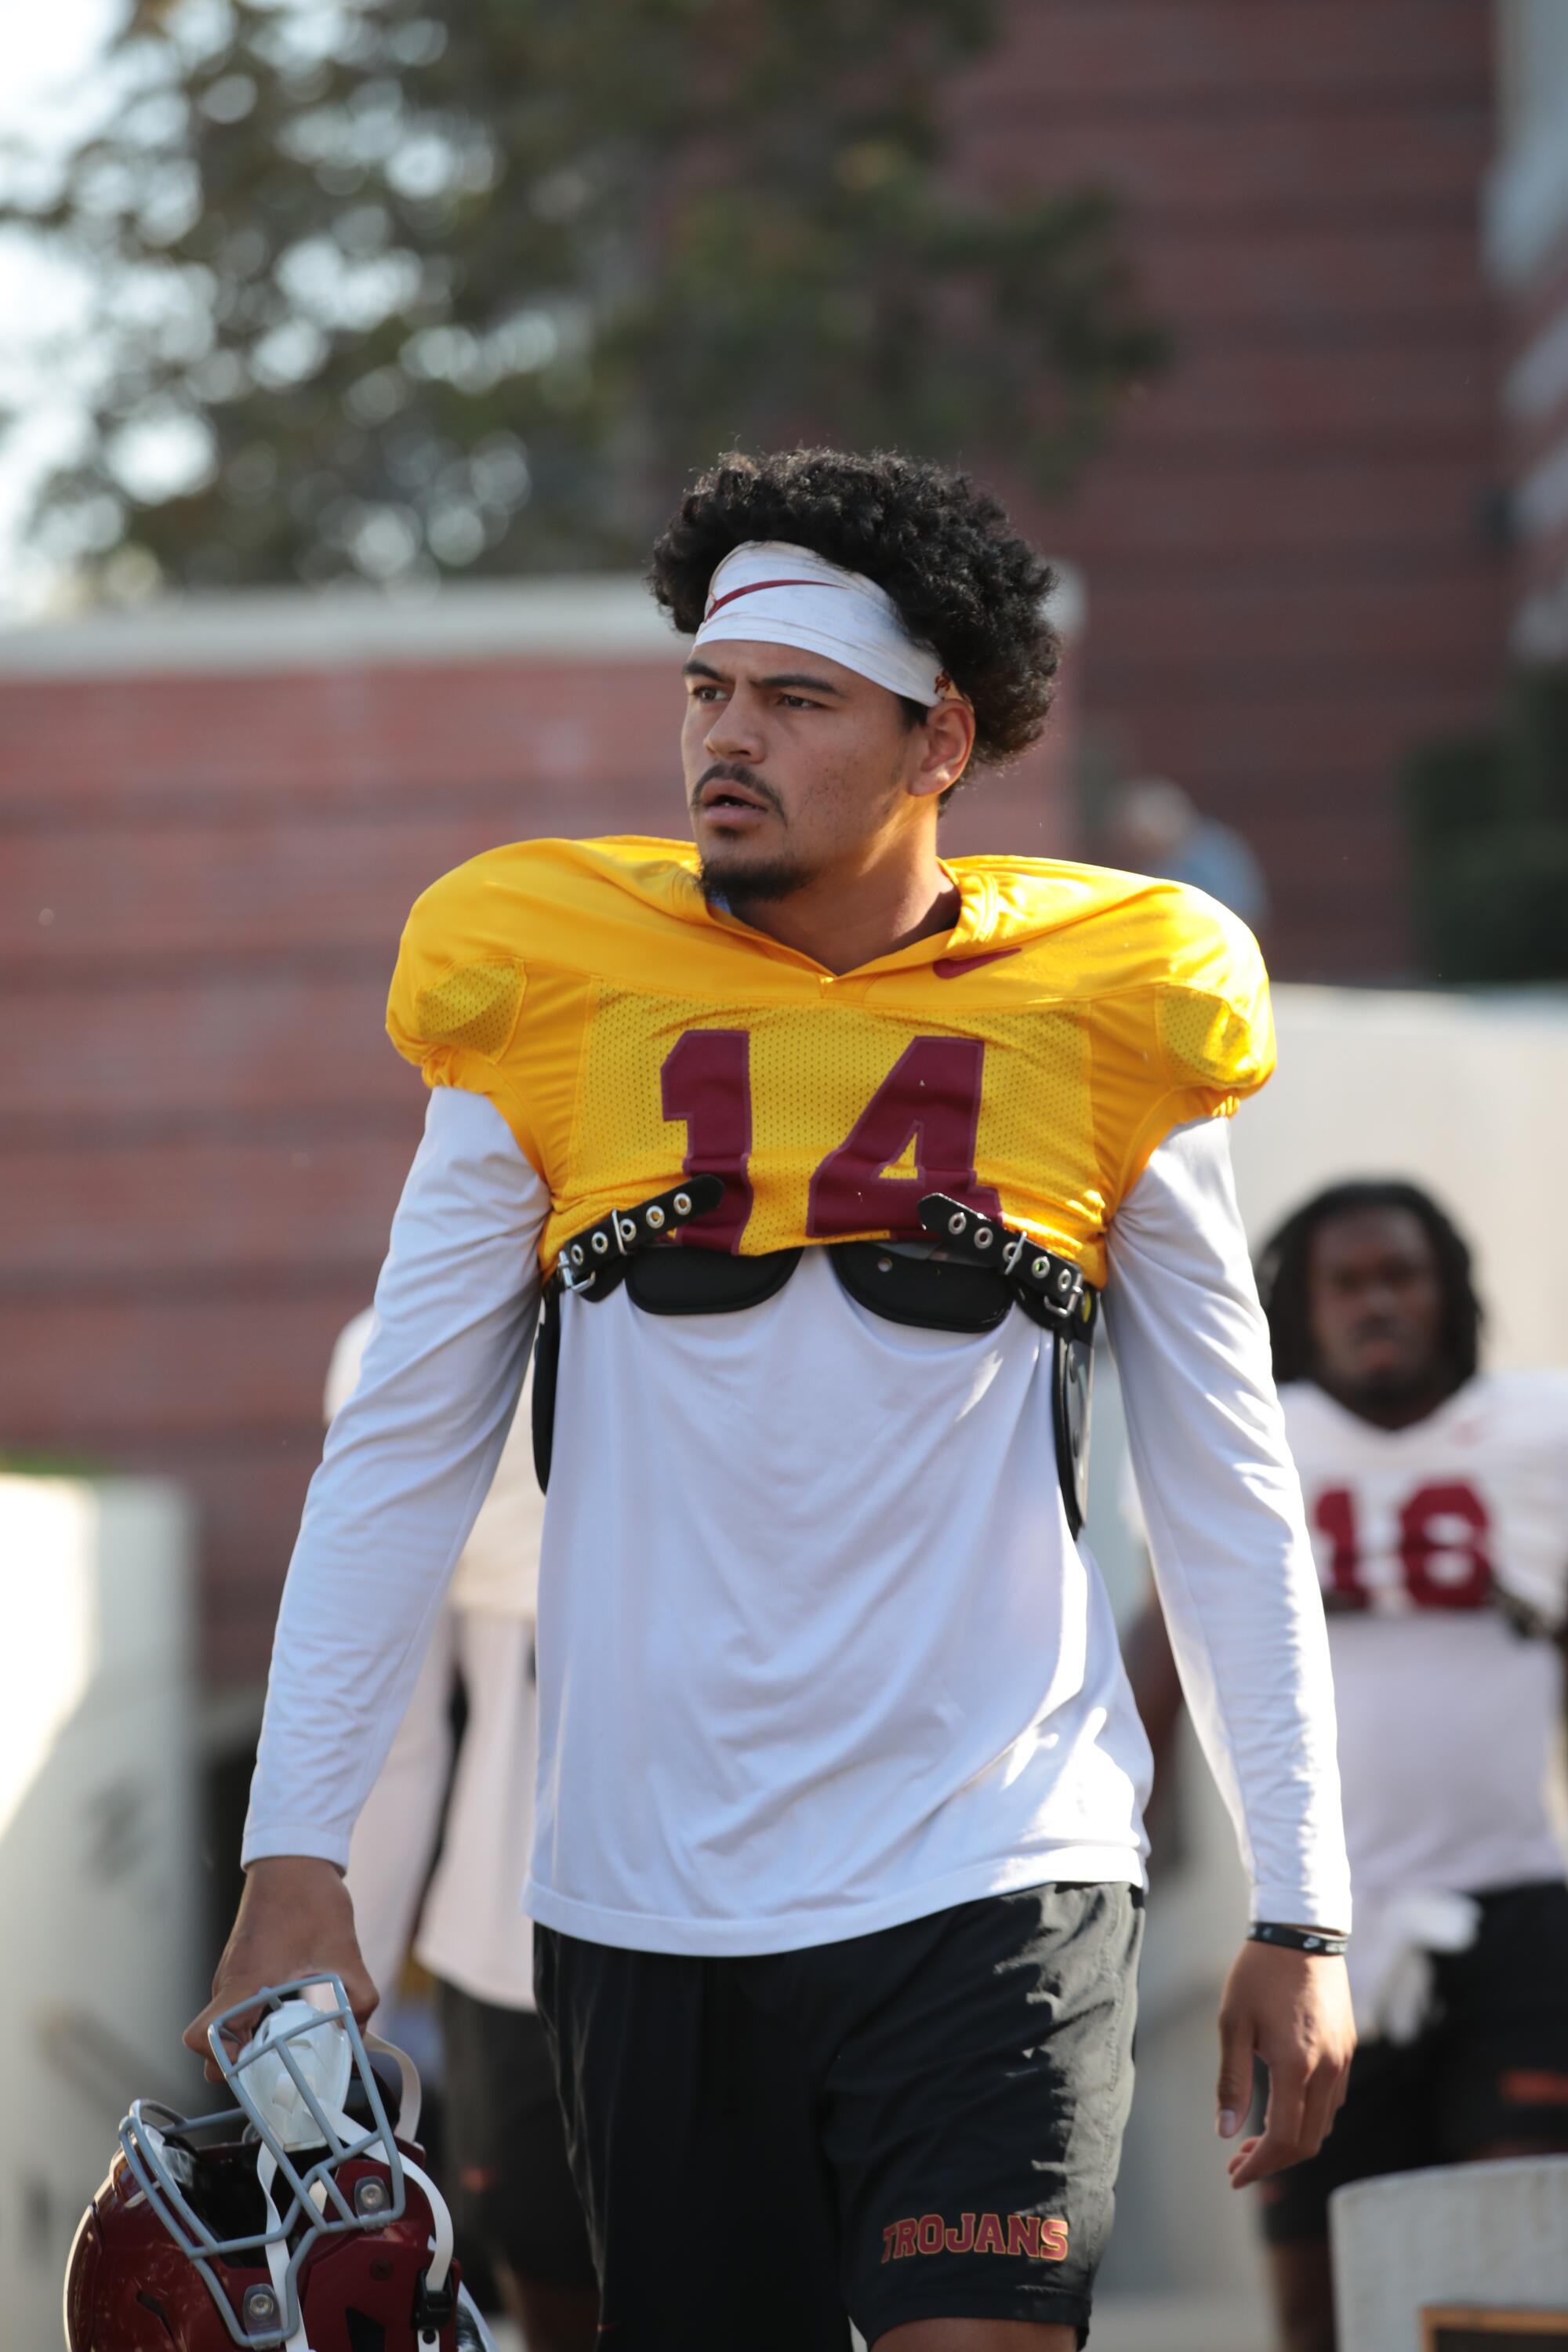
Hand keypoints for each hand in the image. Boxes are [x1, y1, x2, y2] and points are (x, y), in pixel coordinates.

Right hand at [183, 1856, 376, 2082]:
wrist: (294, 1858)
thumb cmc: (311, 1900)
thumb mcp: (344, 1952)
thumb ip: (359, 1998)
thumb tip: (361, 2034)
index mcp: (243, 1983)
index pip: (201, 2037)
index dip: (221, 2063)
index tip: (256, 2067)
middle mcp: (229, 1983)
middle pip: (212, 2044)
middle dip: (241, 2064)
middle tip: (280, 2067)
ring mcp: (232, 1974)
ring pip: (228, 2025)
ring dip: (252, 2041)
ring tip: (293, 2043)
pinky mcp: (243, 1966)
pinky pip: (239, 2007)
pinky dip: (258, 2020)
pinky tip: (294, 2014)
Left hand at [1215, 1937, 1354, 2188]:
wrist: (1300, 1933)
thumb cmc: (1258, 1974)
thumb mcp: (1233, 2023)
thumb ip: (1231, 2080)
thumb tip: (1225, 2132)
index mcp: (1296, 2065)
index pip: (1284, 2139)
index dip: (1259, 2165)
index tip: (1234, 2177)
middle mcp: (1327, 2070)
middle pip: (1308, 2142)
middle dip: (1273, 2160)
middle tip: (1238, 2161)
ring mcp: (1343, 2061)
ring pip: (1324, 2125)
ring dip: (1291, 2141)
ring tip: (1253, 2140)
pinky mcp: (1348, 2050)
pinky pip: (1332, 2101)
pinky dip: (1308, 2118)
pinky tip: (1281, 2109)